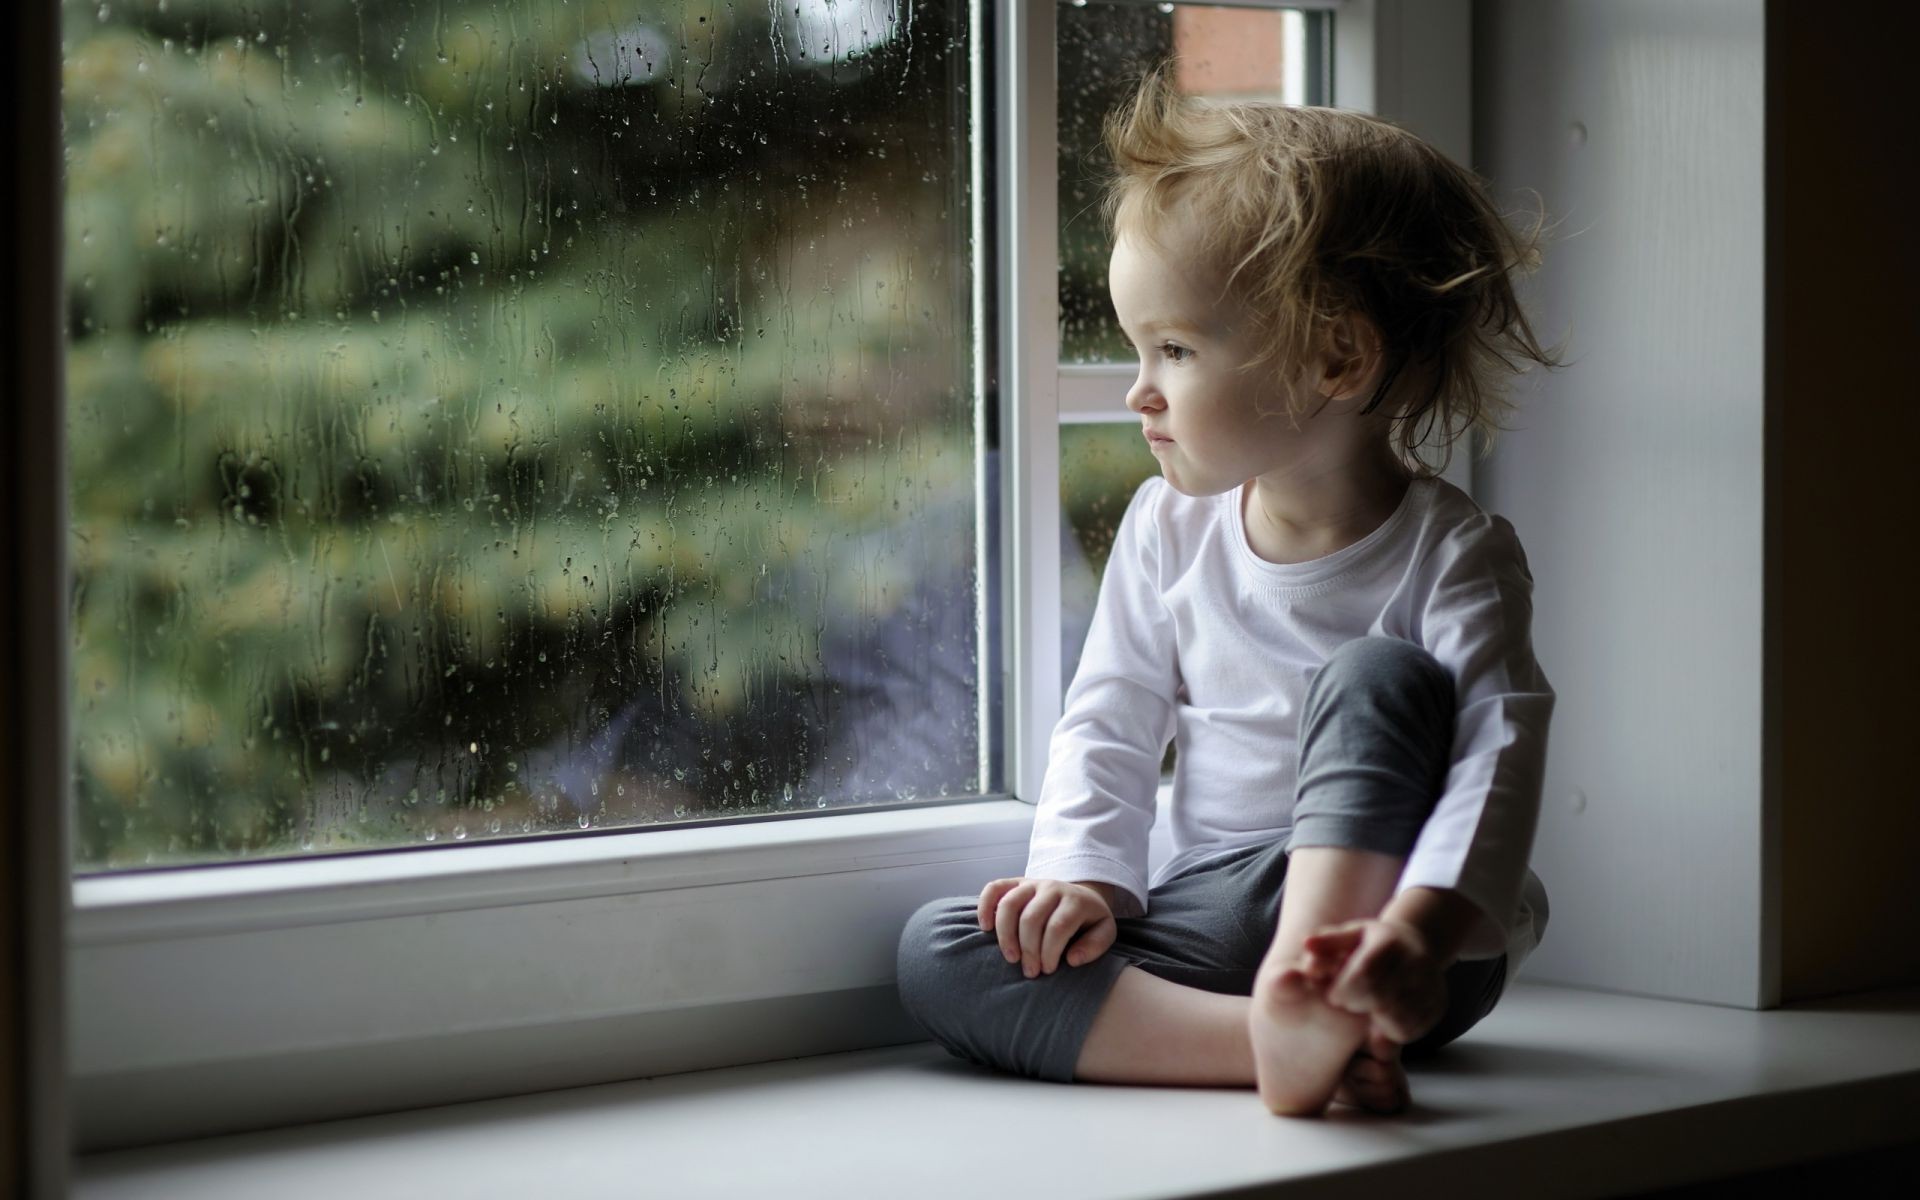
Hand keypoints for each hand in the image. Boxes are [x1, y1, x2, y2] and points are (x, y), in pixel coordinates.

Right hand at [976, 878, 1116, 978]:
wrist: (1081, 895)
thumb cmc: (1088, 921)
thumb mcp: (1104, 932)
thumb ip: (1095, 946)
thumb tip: (1072, 960)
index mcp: (1075, 900)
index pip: (1057, 926)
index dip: (1049, 951)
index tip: (1047, 971)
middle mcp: (1052, 887)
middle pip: (1031, 918)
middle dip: (1028, 949)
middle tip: (1030, 972)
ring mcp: (1031, 883)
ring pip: (1009, 904)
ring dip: (1005, 935)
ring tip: (1010, 958)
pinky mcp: (1015, 882)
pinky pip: (994, 888)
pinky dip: (985, 906)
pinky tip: (985, 928)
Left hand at [1300, 917, 1446, 1045]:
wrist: (1417, 946)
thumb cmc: (1373, 943)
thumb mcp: (1350, 934)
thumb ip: (1327, 942)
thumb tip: (1306, 945)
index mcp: (1391, 942)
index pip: (1365, 974)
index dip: (1344, 990)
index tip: (1335, 994)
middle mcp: (1417, 963)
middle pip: (1380, 999)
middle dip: (1357, 1005)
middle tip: (1349, 1003)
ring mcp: (1431, 986)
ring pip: (1396, 1019)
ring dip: (1373, 1021)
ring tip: (1366, 1008)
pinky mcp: (1437, 1007)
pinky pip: (1409, 1031)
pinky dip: (1390, 1031)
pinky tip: (1381, 1018)